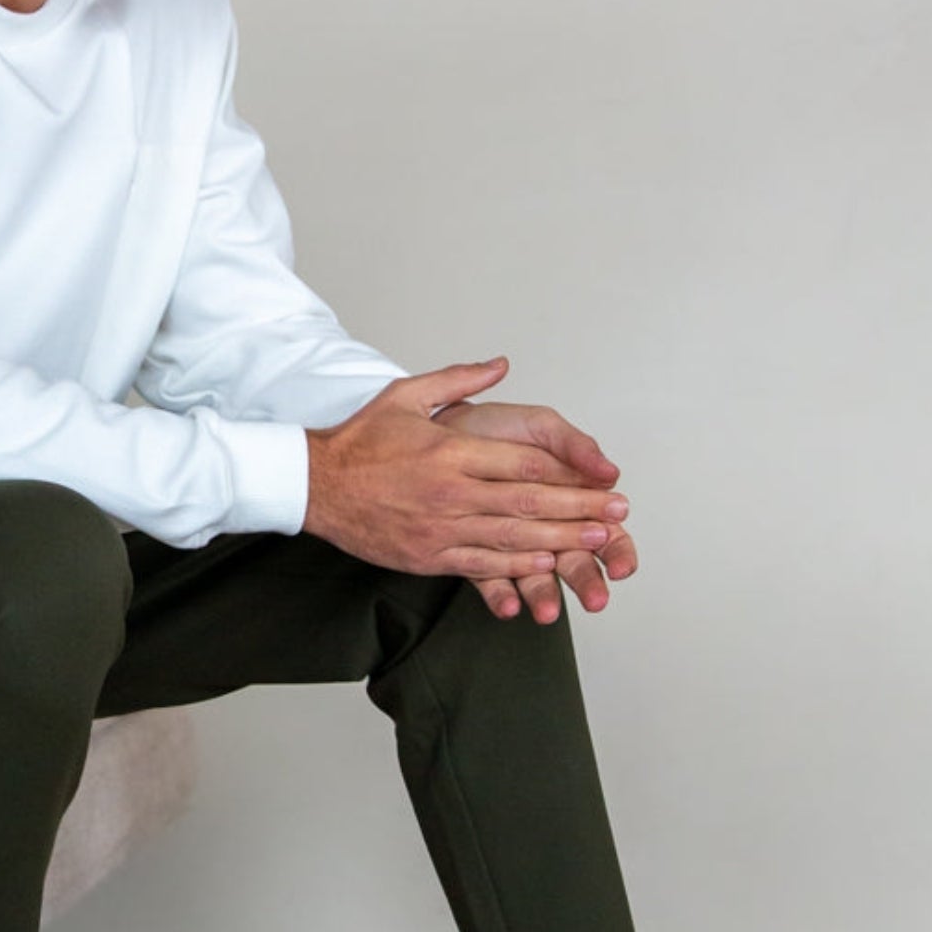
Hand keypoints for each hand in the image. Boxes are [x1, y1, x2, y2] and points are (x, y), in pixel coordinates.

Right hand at [303, 357, 631, 588]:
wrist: (314, 485)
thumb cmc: (360, 440)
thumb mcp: (407, 395)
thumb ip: (459, 379)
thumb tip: (501, 364)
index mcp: (450, 451)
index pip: (525, 465)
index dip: (570, 476)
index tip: (603, 480)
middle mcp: (450, 492)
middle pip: (529, 505)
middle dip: (580, 511)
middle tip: (617, 515)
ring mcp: (440, 528)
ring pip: (513, 540)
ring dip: (561, 542)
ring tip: (598, 542)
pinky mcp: (429, 556)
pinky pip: (482, 564)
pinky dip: (519, 567)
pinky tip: (547, 564)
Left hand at [434, 389, 638, 623]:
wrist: (439, 431)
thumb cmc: (494, 431)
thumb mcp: (540, 428)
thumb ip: (575, 447)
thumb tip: (610, 472)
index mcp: (571, 500)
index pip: (606, 533)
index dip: (618, 551)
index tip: (622, 566)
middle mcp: (546, 529)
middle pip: (576, 563)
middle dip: (588, 582)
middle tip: (595, 598)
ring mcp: (514, 547)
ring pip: (537, 578)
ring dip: (545, 596)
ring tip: (547, 611)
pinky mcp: (479, 557)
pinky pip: (492, 582)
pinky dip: (502, 597)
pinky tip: (509, 607)